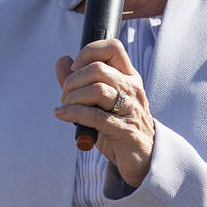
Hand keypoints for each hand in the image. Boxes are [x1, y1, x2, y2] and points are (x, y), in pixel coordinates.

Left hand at [53, 38, 153, 186]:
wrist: (144, 158)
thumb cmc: (119, 127)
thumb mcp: (101, 101)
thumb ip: (80, 80)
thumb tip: (62, 60)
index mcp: (129, 77)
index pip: (112, 48)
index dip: (89, 52)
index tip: (75, 67)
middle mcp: (132, 89)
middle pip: (98, 69)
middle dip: (73, 80)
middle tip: (65, 95)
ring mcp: (130, 109)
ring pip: (97, 90)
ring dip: (72, 97)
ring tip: (65, 106)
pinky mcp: (124, 131)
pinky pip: (94, 116)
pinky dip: (73, 113)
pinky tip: (62, 114)